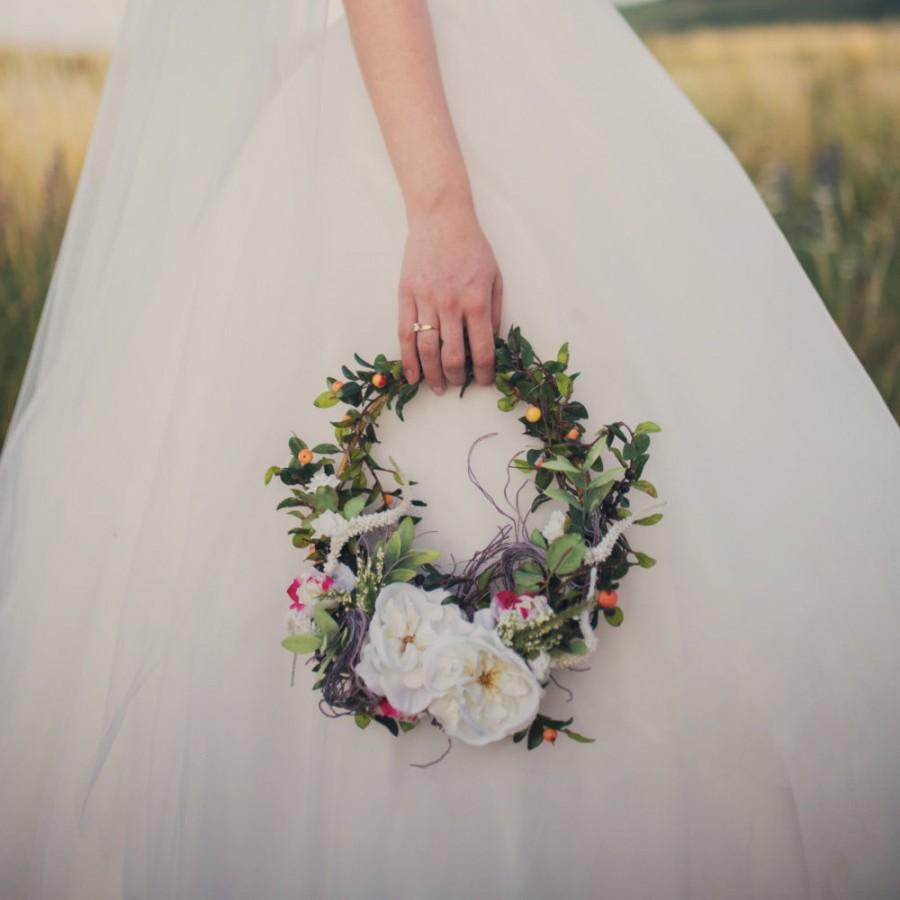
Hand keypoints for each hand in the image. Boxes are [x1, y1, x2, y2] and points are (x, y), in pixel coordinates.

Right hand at [397, 199, 502, 393]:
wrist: (440, 218)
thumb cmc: (471, 247)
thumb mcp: (495, 278)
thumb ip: (494, 313)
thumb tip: (491, 344)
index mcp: (476, 302)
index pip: (482, 351)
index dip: (485, 373)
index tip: (484, 381)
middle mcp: (451, 306)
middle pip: (453, 357)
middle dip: (457, 378)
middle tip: (459, 384)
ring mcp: (425, 302)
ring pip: (427, 351)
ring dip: (433, 375)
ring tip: (438, 386)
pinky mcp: (406, 297)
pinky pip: (405, 335)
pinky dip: (408, 360)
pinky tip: (413, 375)